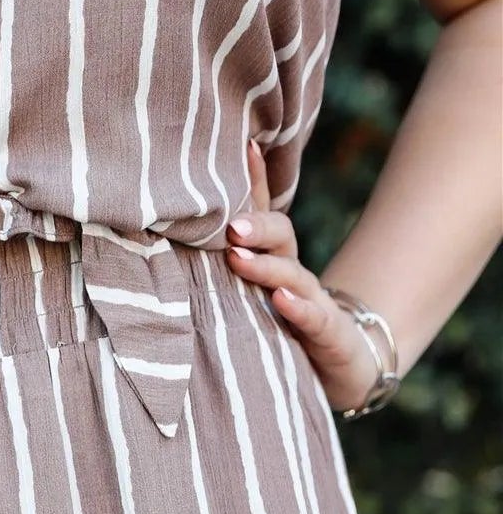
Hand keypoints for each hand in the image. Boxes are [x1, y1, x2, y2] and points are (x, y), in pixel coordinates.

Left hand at [225, 136, 380, 414]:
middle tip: (229, 224)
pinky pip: (314, 317)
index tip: (243, 145)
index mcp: (271, 262)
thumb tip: (167, 242)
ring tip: (238, 255)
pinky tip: (280, 299)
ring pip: (293, 274)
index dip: (254, 181)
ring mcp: (313, 302)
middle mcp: (293, 274)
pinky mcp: (330, 334)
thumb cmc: (285, 331)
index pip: (261, 215)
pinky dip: (297, 307)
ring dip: (266, 264)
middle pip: (279, 236)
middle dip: (255, 225)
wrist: (346, 368)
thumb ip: (222, 273)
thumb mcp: (248, 302)